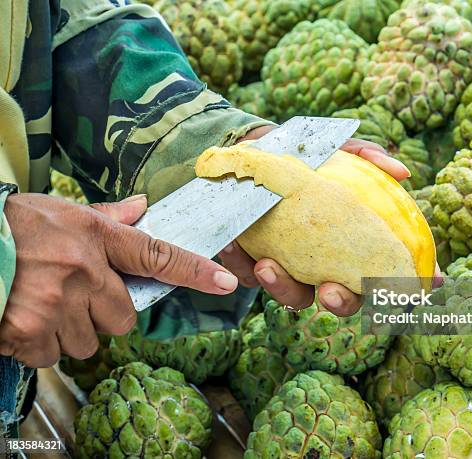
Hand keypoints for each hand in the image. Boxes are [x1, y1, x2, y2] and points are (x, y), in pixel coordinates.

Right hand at [0, 193, 237, 367]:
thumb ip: (106, 216)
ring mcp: (58, 303)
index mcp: (97, 237)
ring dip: (69, 333)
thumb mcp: (63, 211)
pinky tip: (22, 320)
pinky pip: (52, 355)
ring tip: (42, 306)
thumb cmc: (12, 225)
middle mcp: (85, 271)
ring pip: (87, 342)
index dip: (195, 271)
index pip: (158, 256)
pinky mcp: (29, 330)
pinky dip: (39, 346)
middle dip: (103, 315)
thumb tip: (142, 206)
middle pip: (123, 319)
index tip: (226, 282)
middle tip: (75, 298)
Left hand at [224, 128, 439, 315]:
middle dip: (338, 302)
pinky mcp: (250, 263)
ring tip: (267, 264)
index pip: (381, 276)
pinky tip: (233, 242)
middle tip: (329, 290)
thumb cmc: (311, 157)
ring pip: (292, 296)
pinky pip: (244, 273)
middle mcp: (324, 265)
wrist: (260, 150)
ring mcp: (289, 267)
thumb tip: (402, 173)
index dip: (396, 288)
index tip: (399, 290)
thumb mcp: (340, 151)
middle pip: (340, 299)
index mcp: (351, 247)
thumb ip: (369, 159)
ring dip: (281, 287)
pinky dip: (239, 262)